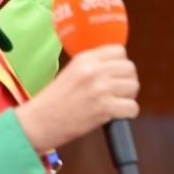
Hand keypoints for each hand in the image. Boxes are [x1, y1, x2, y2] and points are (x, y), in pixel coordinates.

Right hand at [15, 44, 137, 150]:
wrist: (39, 122)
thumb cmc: (53, 101)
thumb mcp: (71, 72)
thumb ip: (93, 66)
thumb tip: (117, 66)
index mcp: (85, 59)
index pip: (119, 51)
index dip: (120, 64)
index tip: (114, 74)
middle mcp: (94, 70)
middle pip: (130, 68)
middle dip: (127, 80)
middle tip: (117, 92)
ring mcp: (100, 89)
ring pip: (133, 86)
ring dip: (128, 97)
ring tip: (115, 103)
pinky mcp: (104, 108)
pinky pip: (132, 107)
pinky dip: (127, 113)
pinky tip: (115, 115)